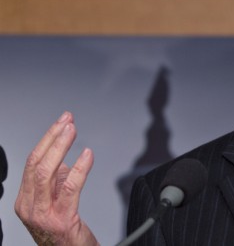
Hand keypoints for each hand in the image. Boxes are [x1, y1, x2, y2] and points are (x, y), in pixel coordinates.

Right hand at [15, 112, 98, 245]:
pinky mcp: (61, 220)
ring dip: (61, 147)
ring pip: (47, 173)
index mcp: (26, 200)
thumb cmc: (65, 231)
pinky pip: (70, 188)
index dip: (47, 139)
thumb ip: (57, 180)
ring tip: (73, 131)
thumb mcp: (56, 200)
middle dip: (52, 138)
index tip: (61, 123)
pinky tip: (87, 155)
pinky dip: (79, 168)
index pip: (31, 162)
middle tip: (67, 121)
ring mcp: (43, 214)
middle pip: (36, 163)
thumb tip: (63, 156)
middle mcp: (29, 206)